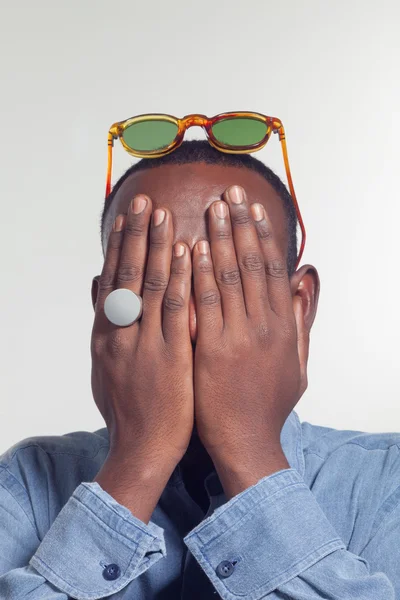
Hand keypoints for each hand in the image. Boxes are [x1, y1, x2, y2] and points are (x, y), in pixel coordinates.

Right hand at [91, 195, 193, 475]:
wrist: (141, 449)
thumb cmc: (127, 409)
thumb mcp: (104, 367)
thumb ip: (105, 327)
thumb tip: (100, 290)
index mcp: (106, 335)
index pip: (112, 280)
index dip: (120, 246)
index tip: (128, 216)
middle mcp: (120, 334)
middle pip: (126, 275)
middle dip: (136, 235)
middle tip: (144, 200)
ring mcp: (144, 344)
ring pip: (150, 286)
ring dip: (157, 247)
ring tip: (164, 214)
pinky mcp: (170, 357)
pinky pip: (176, 311)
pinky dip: (180, 279)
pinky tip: (187, 254)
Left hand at [192, 185, 307, 495]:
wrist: (246, 442)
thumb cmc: (269, 404)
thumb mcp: (298, 365)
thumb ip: (302, 322)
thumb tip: (306, 282)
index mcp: (283, 327)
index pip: (275, 270)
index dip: (265, 235)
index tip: (255, 208)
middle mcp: (264, 326)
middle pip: (254, 264)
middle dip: (242, 225)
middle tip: (232, 192)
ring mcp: (238, 337)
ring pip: (230, 277)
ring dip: (222, 238)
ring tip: (214, 207)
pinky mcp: (211, 350)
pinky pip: (204, 304)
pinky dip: (201, 274)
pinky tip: (195, 247)